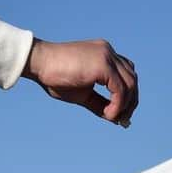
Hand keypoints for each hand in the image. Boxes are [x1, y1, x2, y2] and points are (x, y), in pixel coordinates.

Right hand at [23, 39, 137, 125]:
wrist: (39, 63)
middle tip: (123, 120)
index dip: (128, 95)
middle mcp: (108, 52)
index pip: (126, 74)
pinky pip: (120, 89)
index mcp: (104, 55)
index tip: (121, 114)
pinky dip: (118, 105)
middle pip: (132, 79)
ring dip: (125, 105)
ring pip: (130, 84)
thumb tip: (116, 119)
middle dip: (131, 102)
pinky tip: (108, 115)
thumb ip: (101, 103)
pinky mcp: (103, 64)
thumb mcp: (84, 94)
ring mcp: (107, 56)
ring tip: (112, 118)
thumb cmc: (56, 77)